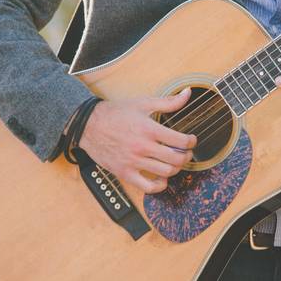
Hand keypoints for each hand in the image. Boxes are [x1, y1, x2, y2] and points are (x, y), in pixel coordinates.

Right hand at [78, 90, 196, 193]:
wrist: (88, 124)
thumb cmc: (116, 113)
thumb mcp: (143, 103)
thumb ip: (168, 101)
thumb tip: (187, 93)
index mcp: (149, 129)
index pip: (181, 141)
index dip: (191, 142)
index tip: (191, 140)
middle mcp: (142, 147)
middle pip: (176, 159)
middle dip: (186, 156)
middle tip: (185, 152)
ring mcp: (133, 162)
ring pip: (165, 172)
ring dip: (175, 168)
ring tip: (174, 162)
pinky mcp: (124, 173)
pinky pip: (147, 187)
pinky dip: (159, 185)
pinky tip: (161, 177)